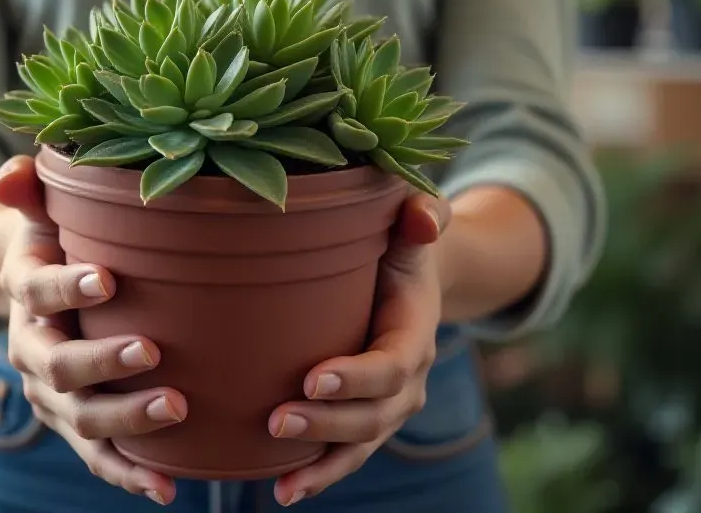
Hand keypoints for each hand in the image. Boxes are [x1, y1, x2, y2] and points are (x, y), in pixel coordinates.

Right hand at [0, 156, 185, 505]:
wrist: (47, 280)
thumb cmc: (59, 233)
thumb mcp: (43, 204)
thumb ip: (29, 187)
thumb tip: (12, 176)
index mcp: (22, 288)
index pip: (36, 290)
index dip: (65, 288)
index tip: (107, 278)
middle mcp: (29, 346)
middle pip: (56, 364)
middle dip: (102, 361)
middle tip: (152, 350)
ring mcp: (51, 392)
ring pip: (80, 416)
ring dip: (124, 419)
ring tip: (176, 409)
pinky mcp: (76, 420)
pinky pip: (98, 454)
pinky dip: (128, 474)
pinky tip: (166, 487)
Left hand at [267, 190, 451, 506]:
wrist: (412, 272)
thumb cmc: (401, 242)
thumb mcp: (414, 223)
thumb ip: (421, 216)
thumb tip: (419, 217)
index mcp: (415, 332)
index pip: (390, 365)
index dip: (356, 377)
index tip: (312, 377)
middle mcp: (408, 380)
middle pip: (373, 415)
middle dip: (328, 423)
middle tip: (278, 420)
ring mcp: (388, 405)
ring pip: (359, 444)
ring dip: (321, 461)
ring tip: (281, 480)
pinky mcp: (364, 416)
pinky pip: (347, 453)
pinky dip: (319, 475)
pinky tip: (283, 491)